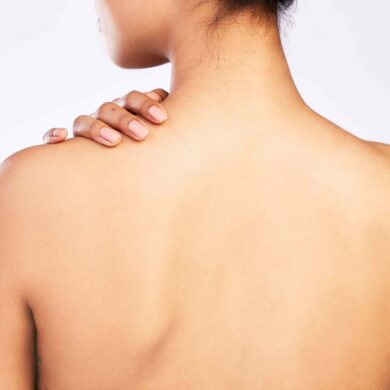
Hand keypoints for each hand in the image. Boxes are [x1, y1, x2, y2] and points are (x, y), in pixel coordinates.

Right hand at [43, 88, 168, 146]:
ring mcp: (84, 131)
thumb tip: (168, 99)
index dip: (145, 105)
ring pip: (84, 122)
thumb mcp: (155, 135)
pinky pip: (52, 139)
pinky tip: (60, 137)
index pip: (132, 100)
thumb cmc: (144, 149)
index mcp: (125, 111)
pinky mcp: (65, 148)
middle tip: (142, 133)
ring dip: (97, 128)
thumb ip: (159, 118)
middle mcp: (103, 118)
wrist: (120, 174)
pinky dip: (53, 135)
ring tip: (113, 141)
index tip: (162, 119)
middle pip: (110, 109)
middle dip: (126, 119)